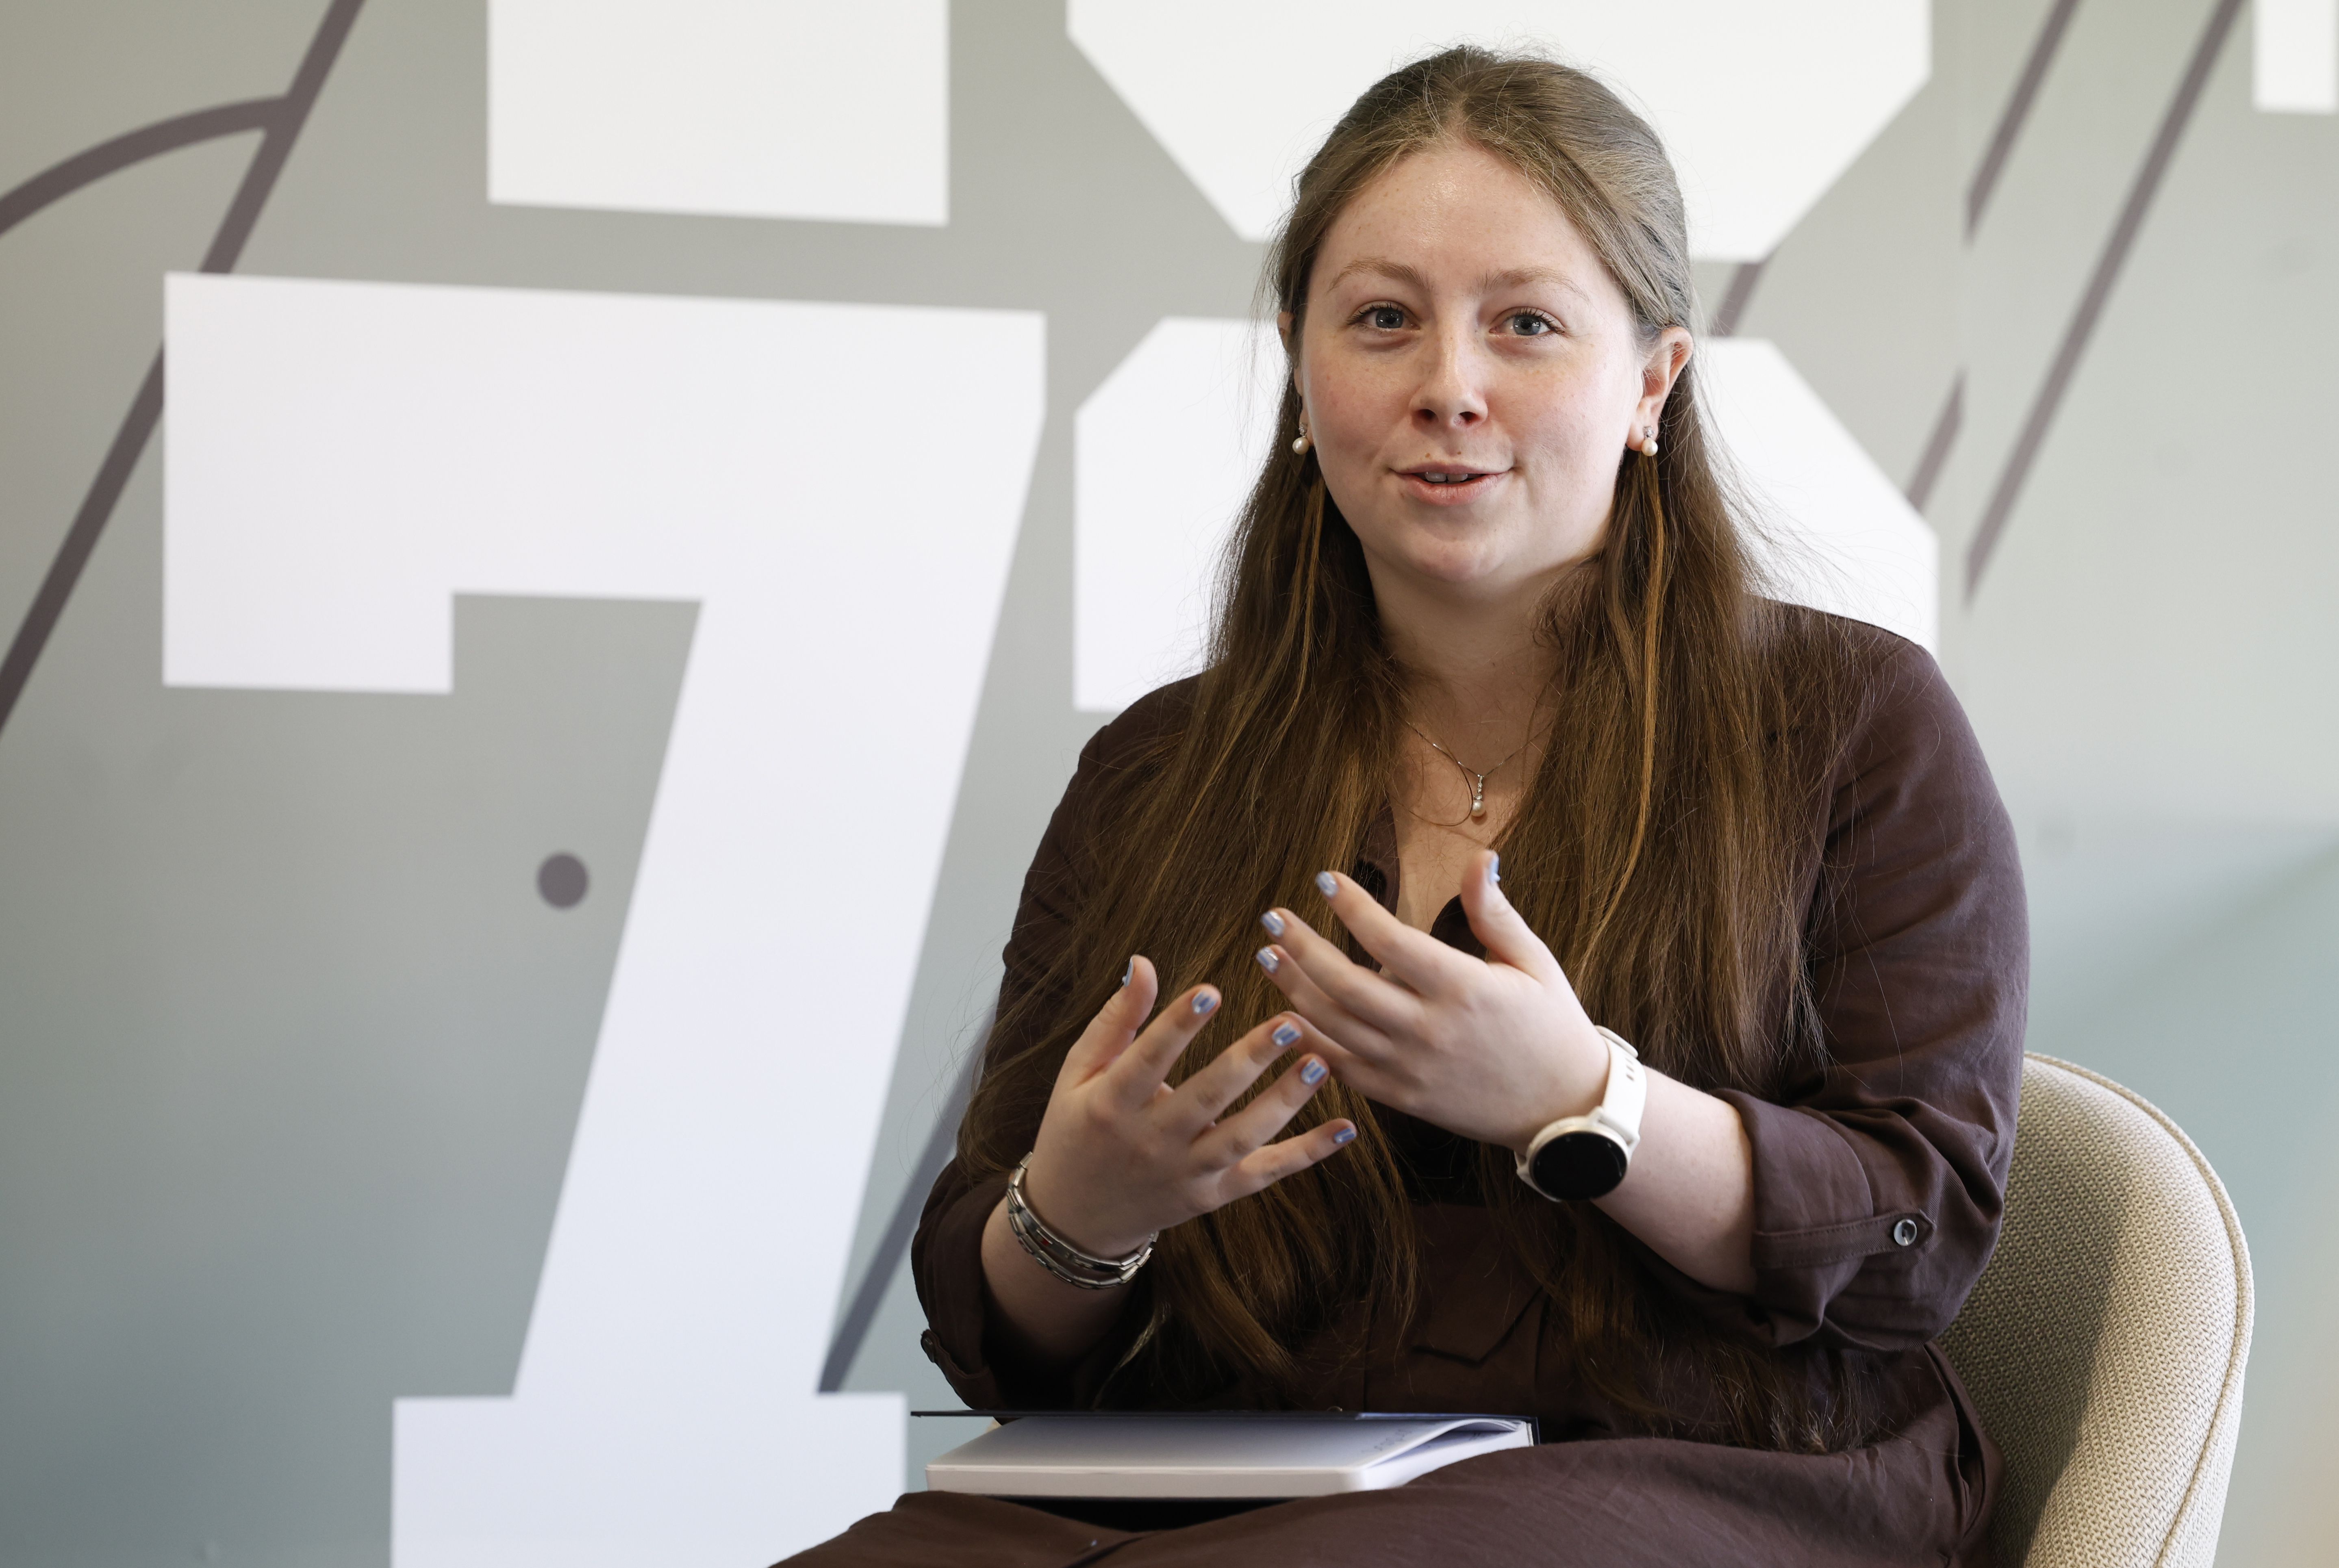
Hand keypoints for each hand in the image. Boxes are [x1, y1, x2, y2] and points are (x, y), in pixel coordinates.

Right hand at [1017, 958, 1357, 1258]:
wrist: (1077, 1215)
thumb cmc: (1079, 1126)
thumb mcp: (1079, 1072)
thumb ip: (1116, 1020)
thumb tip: (1143, 963)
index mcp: (1111, 1105)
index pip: (1147, 1060)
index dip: (1178, 1025)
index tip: (1212, 989)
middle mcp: (1150, 1143)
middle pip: (1205, 1098)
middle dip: (1248, 1060)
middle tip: (1290, 1022)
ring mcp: (1186, 1173)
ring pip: (1241, 1138)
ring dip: (1284, 1102)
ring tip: (1320, 1063)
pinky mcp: (1213, 1195)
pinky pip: (1265, 1173)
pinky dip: (1307, 1154)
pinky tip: (1346, 1129)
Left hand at [1254, 851, 1608, 1150]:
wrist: (1563, 1110)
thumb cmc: (1552, 1026)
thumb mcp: (1535, 962)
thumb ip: (1496, 913)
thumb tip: (1481, 858)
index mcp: (1463, 988)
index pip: (1389, 940)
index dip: (1351, 907)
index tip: (1324, 879)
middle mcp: (1429, 1029)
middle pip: (1346, 984)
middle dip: (1301, 947)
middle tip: (1273, 917)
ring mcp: (1411, 1068)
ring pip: (1335, 1027)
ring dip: (1294, 989)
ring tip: (1268, 956)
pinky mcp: (1402, 1097)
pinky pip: (1343, 1070)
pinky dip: (1311, 1044)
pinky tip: (1285, 1017)